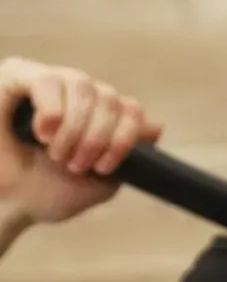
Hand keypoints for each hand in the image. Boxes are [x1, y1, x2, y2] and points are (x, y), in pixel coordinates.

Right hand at [0, 57, 162, 223]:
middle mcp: (78, 94)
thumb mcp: (100, 181)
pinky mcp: (17, 77)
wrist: (6, 204)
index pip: (131, 110)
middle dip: (98, 137)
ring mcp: (50, 83)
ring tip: (56, 153)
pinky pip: (48, 80)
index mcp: (100, 115)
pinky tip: (43, 133)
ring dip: (75, 127)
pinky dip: (53, 110)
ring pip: (84, 86)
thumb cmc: (47, 192)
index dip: (124, 138)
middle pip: (110, 97)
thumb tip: (156, 126)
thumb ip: (129, 154)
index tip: (104, 167)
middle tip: (74, 164)